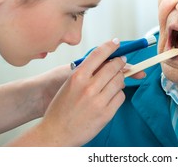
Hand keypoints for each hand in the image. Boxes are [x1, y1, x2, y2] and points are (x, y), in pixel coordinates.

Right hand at [8, 39, 129, 145]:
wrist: (55, 133)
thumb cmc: (61, 109)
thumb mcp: (69, 84)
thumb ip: (87, 72)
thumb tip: (106, 61)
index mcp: (77, 77)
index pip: (98, 54)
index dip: (110, 46)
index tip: (116, 43)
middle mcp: (88, 87)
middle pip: (114, 67)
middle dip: (120, 62)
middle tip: (122, 61)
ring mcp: (98, 101)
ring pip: (120, 81)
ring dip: (120, 79)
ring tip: (114, 81)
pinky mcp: (106, 114)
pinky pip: (120, 97)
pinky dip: (118, 94)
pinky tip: (111, 96)